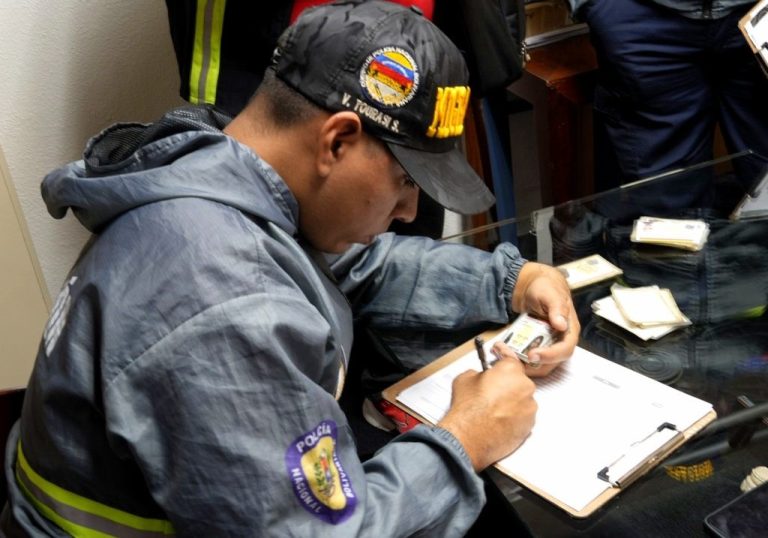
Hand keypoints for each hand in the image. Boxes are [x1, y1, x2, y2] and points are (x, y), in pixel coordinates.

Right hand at [437, 356, 535, 470]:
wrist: (470, 435)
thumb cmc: (468, 407)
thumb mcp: (464, 379)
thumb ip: (477, 373)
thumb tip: (479, 377)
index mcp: (510, 370)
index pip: (510, 357)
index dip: (503, 354)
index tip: (501, 351)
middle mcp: (525, 387)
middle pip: (518, 381)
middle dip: (506, 385)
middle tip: (490, 392)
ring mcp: (529, 407)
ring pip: (522, 400)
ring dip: (511, 402)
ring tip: (493, 410)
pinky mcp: (529, 426)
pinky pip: (523, 417)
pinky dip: (514, 418)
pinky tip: (498, 421)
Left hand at [510, 262, 579, 374]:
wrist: (532, 285)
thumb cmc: (545, 287)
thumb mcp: (550, 293)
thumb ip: (556, 307)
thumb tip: (562, 325)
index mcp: (569, 329)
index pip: (565, 349)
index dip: (551, 355)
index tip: (533, 355)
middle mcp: (561, 339)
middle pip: (553, 361)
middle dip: (535, 365)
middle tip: (516, 360)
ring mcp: (549, 343)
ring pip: (542, 363)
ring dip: (526, 365)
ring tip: (509, 357)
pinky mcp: (537, 344)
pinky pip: (531, 357)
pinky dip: (520, 358)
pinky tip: (507, 352)